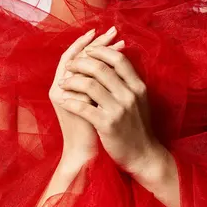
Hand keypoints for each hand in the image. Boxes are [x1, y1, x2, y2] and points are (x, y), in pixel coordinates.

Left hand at [57, 41, 160, 174]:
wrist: (144, 155)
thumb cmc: (138, 125)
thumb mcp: (139, 99)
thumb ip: (128, 81)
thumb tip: (113, 59)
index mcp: (137, 86)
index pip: (118, 59)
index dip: (100, 51)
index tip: (87, 51)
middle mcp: (129, 95)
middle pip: (100, 69)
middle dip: (80, 63)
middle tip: (69, 65)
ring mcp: (118, 110)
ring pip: (89, 85)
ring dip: (72, 81)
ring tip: (63, 82)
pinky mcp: (107, 125)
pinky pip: (83, 108)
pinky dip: (71, 101)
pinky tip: (63, 100)